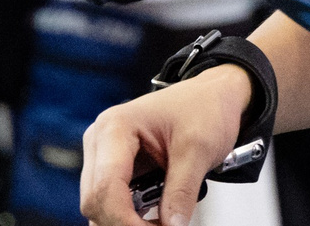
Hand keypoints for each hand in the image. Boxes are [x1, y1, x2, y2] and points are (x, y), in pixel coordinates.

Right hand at [78, 65, 252, 225]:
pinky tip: (155, 218)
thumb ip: (182, 193)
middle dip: (125, 224)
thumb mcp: (199, 150)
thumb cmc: (204, 107)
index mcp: (116, 126)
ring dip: (126, 223)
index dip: (126, 221)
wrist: (213, 96)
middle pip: (95, 201)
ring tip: (163, 223)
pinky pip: (111, 202)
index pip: (107, 188)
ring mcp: (105, 155)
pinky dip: (130, 217)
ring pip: (99, 206)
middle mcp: (102, 140)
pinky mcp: (115, 169)